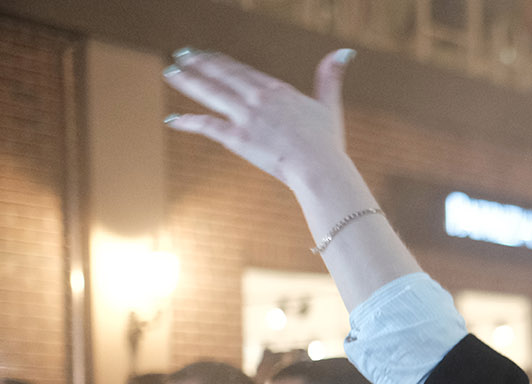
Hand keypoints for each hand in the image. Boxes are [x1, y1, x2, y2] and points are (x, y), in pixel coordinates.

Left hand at [162, 49, 418, 309]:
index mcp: (278, 90)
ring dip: (188, 81)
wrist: (319, 168)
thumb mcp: (330, 105)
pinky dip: (188, 122)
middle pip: (222, 75)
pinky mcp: (238, 138)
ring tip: (170, 72)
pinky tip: (172, 120)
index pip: (243, 71)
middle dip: (199, 63)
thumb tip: (345, 51)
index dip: (222, 62)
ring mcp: (246, 116)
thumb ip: (331, 77)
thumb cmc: (328, 143)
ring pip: (210, 93)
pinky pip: (207, 126)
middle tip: (182, 54)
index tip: (208, 55)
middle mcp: (258, 97)